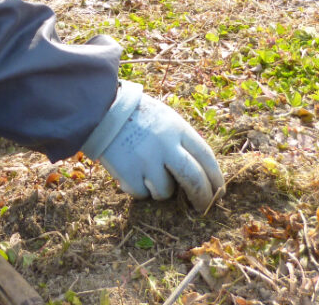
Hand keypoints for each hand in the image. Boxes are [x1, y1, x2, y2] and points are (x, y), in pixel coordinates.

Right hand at [83, 81, 223, 212]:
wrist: (100, 110)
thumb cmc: (136, 116)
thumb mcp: (165, 119)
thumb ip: (181, 142)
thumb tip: (200, 174)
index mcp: (177, 128)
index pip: (206, 158)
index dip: (216, 178)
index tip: (218, 191)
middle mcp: (165, 145)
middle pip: (193, 179)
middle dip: (202, 197)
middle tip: (202, 207)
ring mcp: (146, 160)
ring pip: (165, 192)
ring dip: (159, 188)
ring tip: (145, 170)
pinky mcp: (128, 174)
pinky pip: (141, 193)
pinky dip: (137, 187)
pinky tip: (129, 170)